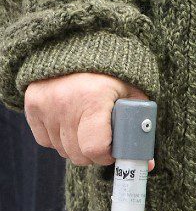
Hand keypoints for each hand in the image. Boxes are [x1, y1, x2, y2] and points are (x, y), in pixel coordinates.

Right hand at [24, 72, 153, 168]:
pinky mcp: (32, 104)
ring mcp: (46, 104)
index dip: (107, 155)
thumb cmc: (114, 72)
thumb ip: (140, 128)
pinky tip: (69, 120)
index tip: (113, 149)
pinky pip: (45, 140)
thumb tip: (148, 166)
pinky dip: (58, 137)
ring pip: (62, 150)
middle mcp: (66, 102)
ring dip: (76, 145)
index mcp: (94, 98)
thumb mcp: (133, 93)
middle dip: (93, 153)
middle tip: (103, 138)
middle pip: (78, 155)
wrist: (82, 44)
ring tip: (87, 123)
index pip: (95, 148)